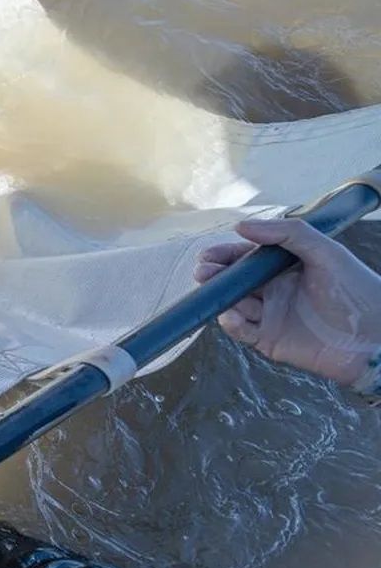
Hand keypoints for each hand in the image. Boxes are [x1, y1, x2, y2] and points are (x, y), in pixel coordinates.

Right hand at [194, 218, 380, 387]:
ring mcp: (270, 316)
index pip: (247, 258)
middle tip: (203, 273)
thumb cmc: (357, 291)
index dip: (225, 255)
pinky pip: (242, 332)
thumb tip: (240, 226)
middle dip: (215, 276)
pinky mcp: (269, 341)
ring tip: (216, 293)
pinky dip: (231, 324)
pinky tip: (231, 316)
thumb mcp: (326, 252)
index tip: (208, 255)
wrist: (374, 337)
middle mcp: (275, 290)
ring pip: (234, 305)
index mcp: (285, 268)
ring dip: (221, 299)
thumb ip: (287, 233)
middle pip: (234, 281)